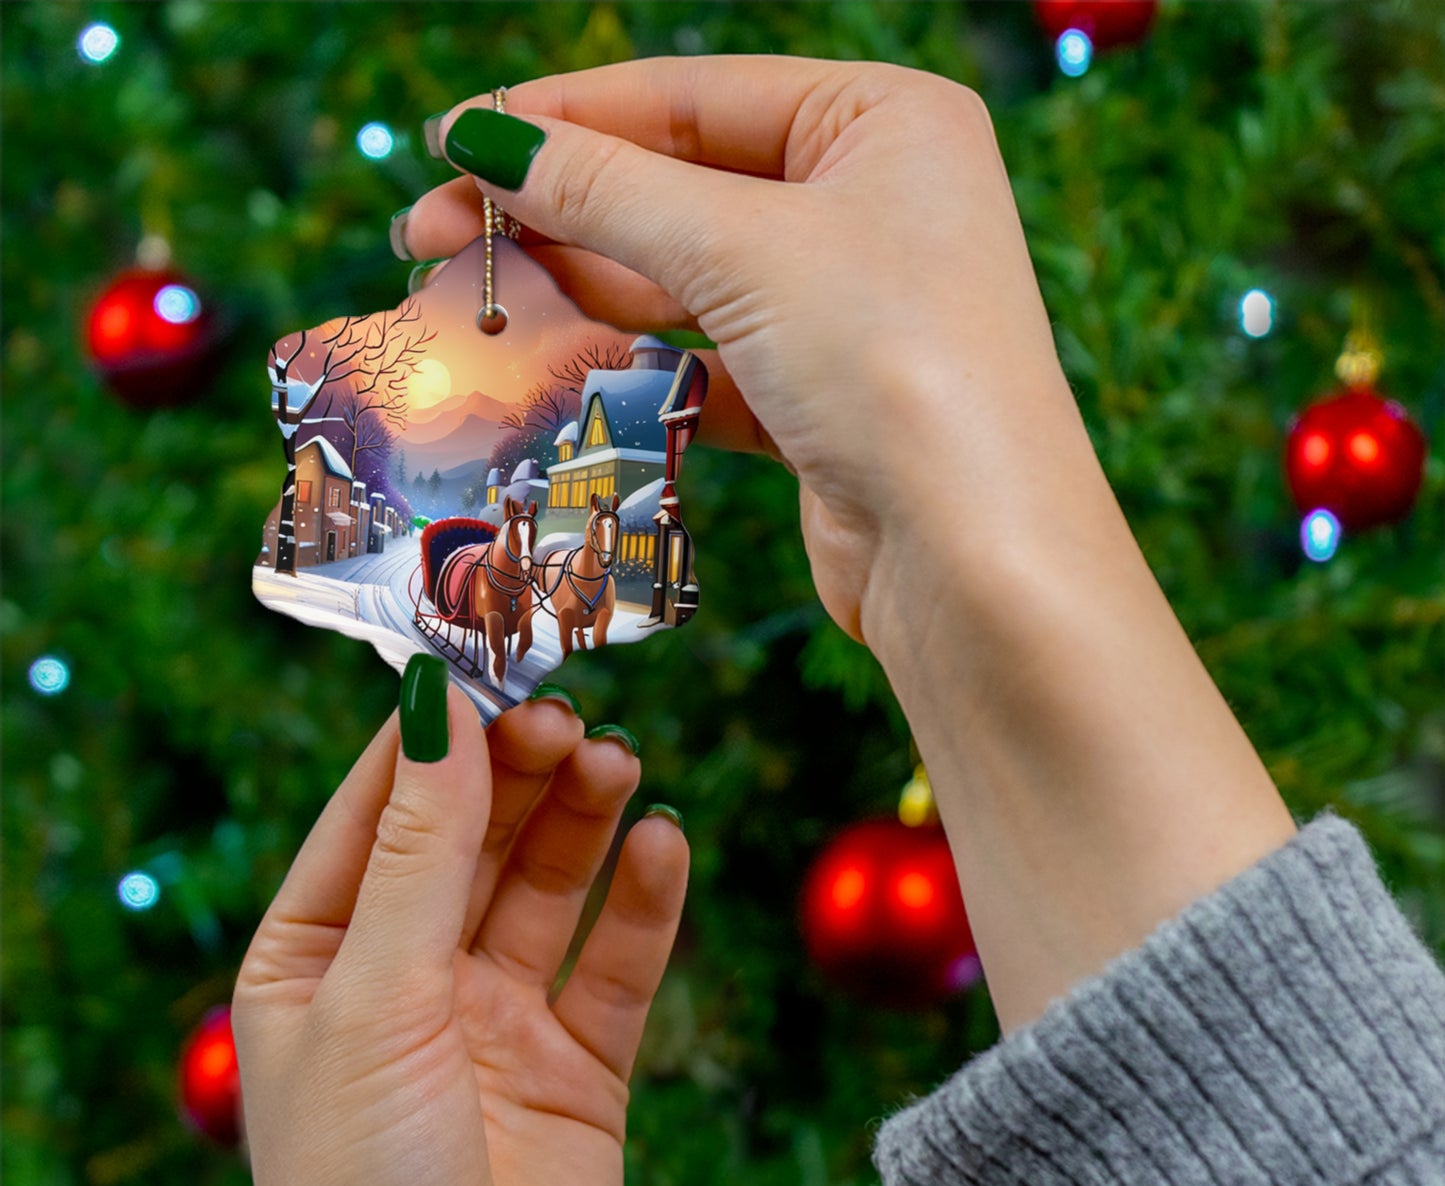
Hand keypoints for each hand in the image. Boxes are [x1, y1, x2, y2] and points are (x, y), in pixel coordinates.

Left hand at [233, 688, 686, 1185]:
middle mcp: (407, 980)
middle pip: (472, 837)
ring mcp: (497, 1022)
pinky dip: (644, 901)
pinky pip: (617, 963)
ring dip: (584, 820)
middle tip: (569, 717)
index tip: (487, 660)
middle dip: (519, 772)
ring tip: (621, 763)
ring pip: (549, 885)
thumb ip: (417, 852)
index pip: (376, 811)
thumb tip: (435, 706)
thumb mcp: (374, 1000)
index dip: (431, 736)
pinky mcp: (580, 1068)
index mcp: (317, 959)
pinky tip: (665, 844)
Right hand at [403, 58, 1294, 1032]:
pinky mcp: (819, 398)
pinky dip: (635, 360)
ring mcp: (846, 307)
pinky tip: (555, 361)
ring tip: (472, 298)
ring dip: (582, 288)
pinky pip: (706, 359)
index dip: (564, 118)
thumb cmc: (896, 365)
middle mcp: (871, 203)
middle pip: (680, 187)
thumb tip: (487, 138)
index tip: (451, 141)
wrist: (975, 559)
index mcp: (882, 122)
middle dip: (556, 211)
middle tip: (431, 234)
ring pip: (686, 280)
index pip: (691, 96)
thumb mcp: (743, 250)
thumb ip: (608, 190)